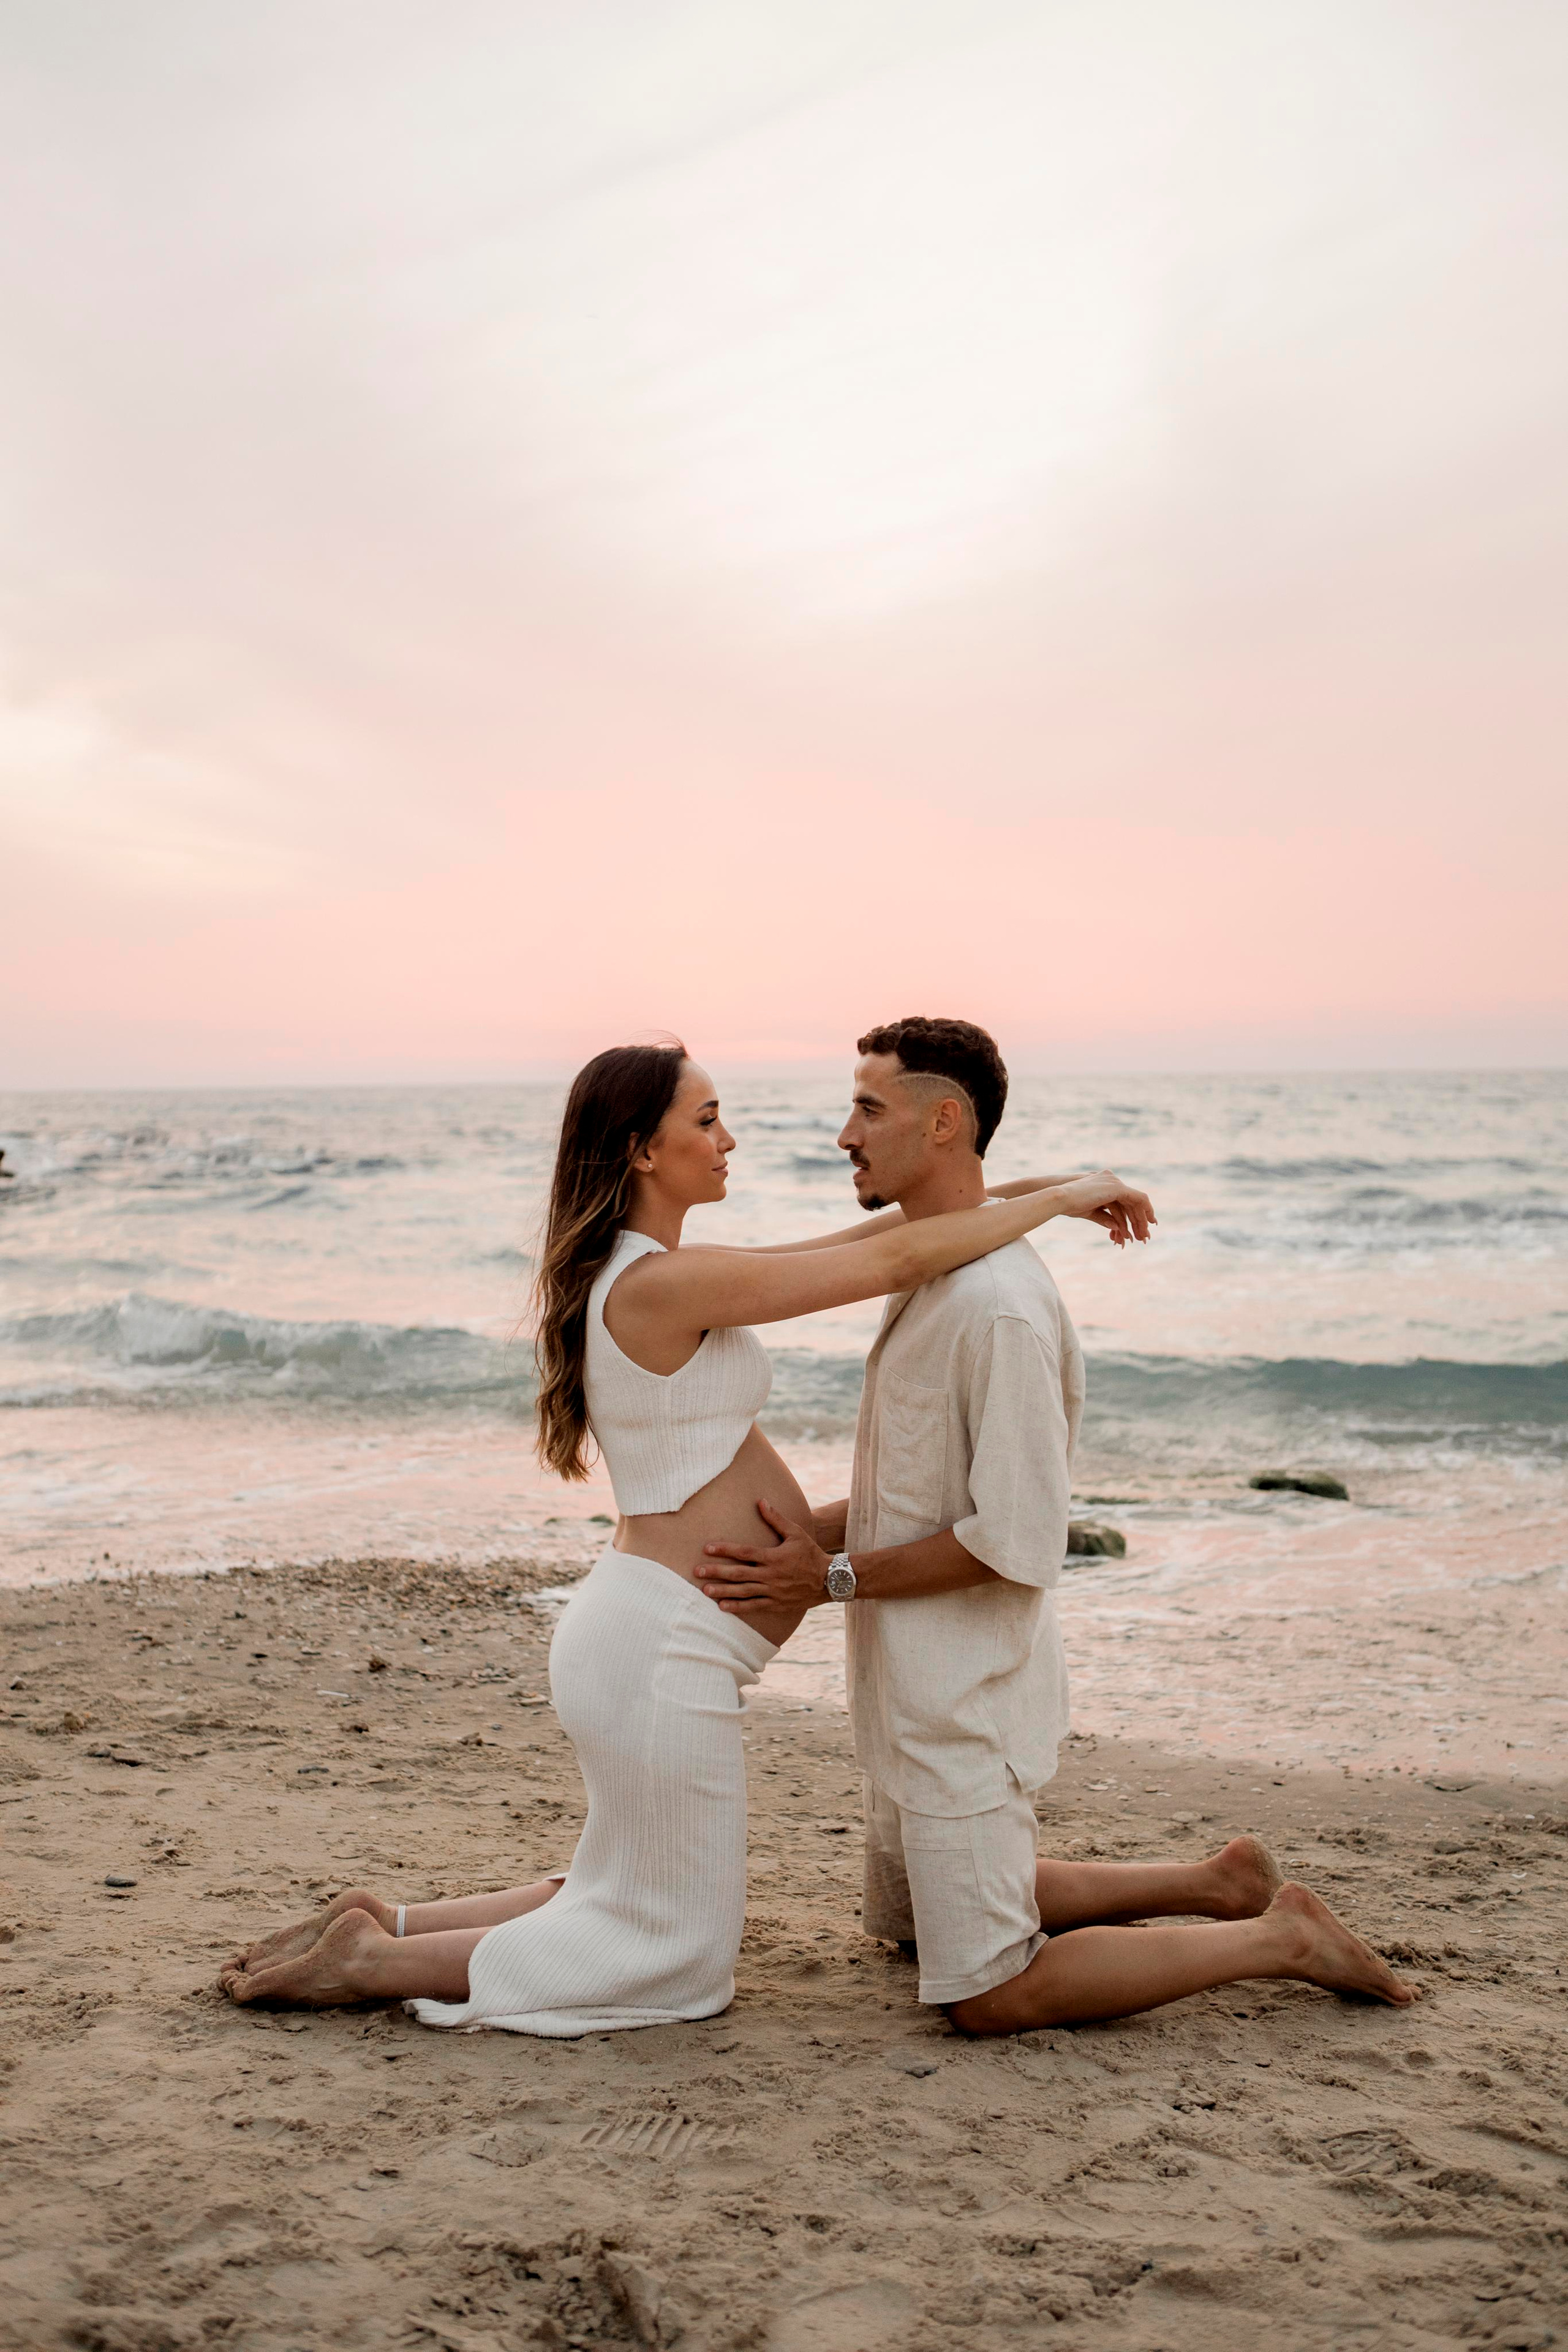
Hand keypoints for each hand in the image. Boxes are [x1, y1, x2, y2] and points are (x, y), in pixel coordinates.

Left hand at [699, 1499, 831, 1611]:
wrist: (828, 1580)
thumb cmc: (810, 1553)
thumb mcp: (795, 1532)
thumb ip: (776, 1519)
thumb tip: (761, 1501)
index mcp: (773, 1557)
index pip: (744, 1552)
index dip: (724, 1549)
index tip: (707, 1548)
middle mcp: (770, 1575)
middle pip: (738, 1574)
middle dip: (716, 1572)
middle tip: (697, 1571)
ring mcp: (772, 1591)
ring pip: (743, 1592)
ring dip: (723, 1591)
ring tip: (705, 1590)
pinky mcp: (775, 1604)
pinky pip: (754, 1606)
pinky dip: (738, 1607)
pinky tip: (723, 1607)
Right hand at [1056, 1170, 1154, 1247]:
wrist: (1060, 1199)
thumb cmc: (1069, 1205)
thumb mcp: (1090, 1212)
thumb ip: (1105, 1218)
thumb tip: (1117, 1228)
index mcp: (1105, 1184)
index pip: (1124, 1200)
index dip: (1134, 1213)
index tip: (1141, 1227)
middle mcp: (1112, 1180)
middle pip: (1132, 1202)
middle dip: (1139, 1221)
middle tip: (1144, 1238)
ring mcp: (1115, 1182)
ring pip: (1136, 1202)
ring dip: (1140, 1221)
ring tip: (1140, 1238)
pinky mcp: (1116, 1187)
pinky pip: (1137, 1200)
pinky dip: (1141, 1214)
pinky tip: (1141, 1227)